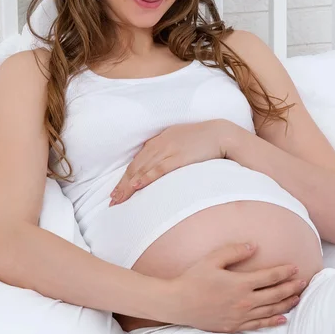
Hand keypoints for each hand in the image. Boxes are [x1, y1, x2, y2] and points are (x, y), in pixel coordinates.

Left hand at [109, 119, 228, 205]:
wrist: (221, 134)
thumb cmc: (203, 139)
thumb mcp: (181, 140)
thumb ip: (167, 149)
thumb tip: (158, 165)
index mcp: (159, 140)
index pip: (137, 161)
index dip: (125, 177)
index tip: (117, 190)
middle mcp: (160, 145)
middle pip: (136, 167)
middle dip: (122, 184)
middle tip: (113, 200)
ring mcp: (169, 150)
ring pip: (143, 169)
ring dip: (129, 185)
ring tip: (119, 199)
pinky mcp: (179, 157)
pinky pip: (159, 169)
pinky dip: (146, 177)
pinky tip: (136, 185)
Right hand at [165, 243, 305, 332]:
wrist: (178, 303)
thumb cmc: (193, 279)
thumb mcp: (212, 259)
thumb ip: (234, 251)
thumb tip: (253, 246)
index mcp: (240, 283)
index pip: (270, 277)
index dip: (284, 272)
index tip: (295, 268)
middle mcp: (244, 301)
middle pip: (275, 294)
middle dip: (291, 287)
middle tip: (304, 282)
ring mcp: (240, 316)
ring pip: (271, 310)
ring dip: (287, 303)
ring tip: (298, 297)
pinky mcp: (234, 326)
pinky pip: (259, 324)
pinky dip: (273, 321)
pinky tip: (283, 318)